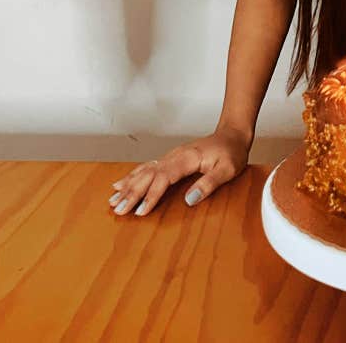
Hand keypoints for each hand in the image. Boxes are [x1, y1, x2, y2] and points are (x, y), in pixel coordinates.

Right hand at [108, 127, 250, 216]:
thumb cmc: (232, 152)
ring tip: (113, 200)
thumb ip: (209, 183)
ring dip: (128, 185)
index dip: (151, 195)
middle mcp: (174, 156)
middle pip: (148, 175)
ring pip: (144, 171)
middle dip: (132, 193)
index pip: (163, 178)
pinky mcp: (170, 160)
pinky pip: (147, 168)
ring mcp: (171, 157)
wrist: (231, 135)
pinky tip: (122, 184)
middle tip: (118, 209)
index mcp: (187, 159)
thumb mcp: (228, 169)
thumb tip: (189, 200)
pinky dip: (133, 177)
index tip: (140, 211)